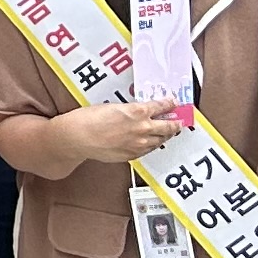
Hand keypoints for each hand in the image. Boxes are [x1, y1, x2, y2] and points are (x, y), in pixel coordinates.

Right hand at [60, 98, 191, 163]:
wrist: (78, 137)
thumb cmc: (89, 119)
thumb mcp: (113, 106)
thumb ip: (130, 110)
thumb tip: (138, 112)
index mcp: (138, 111)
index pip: (162, 106)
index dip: (170, 104)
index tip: (173, 103)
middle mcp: (142, 127)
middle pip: (168, 126)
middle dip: (175, 122)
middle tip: (179, 120)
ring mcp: (139, 143)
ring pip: (161, 140)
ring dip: (166, 135)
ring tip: (169, 132)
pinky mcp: (133, 154)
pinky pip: (149, 149)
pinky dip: (153, 144)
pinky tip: (153, 142)